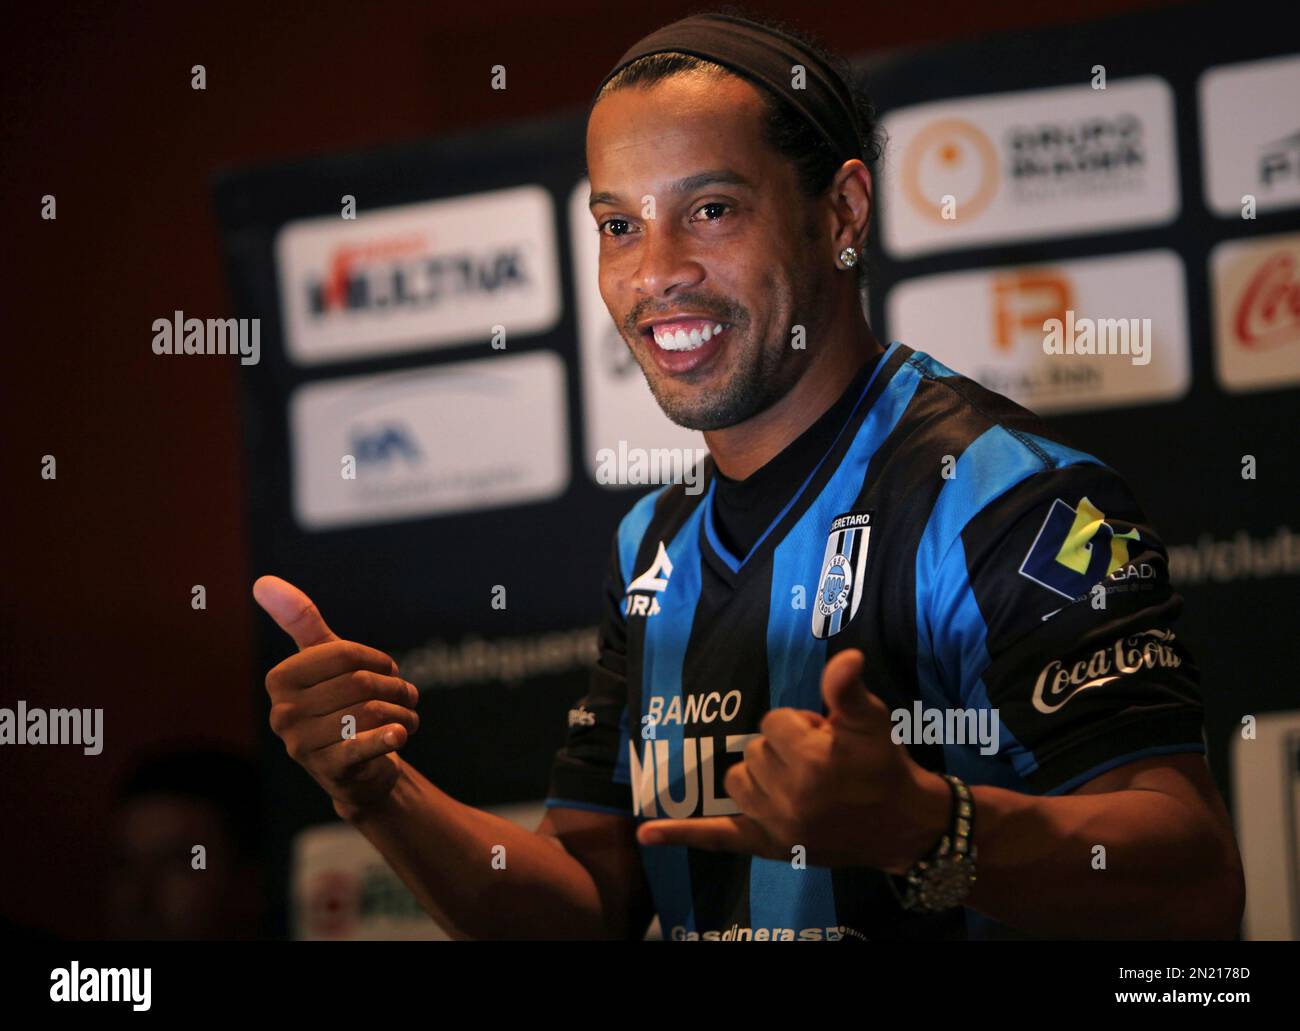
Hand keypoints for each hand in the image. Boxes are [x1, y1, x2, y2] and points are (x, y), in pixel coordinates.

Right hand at [253, 575, 419, 819]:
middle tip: (407, 696)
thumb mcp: (321, 660)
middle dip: (395, 687)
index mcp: (280, 680)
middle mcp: (283, 713)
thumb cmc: (339, 703)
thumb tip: (263, 581)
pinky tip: (399, 733)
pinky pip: (361, 746)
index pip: (344, 654)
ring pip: (371, 711)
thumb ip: (300, 620)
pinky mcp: (328, 770)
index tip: (388, 670)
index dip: (377, 659)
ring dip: (403, 712)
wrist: (356, 768)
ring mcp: (303, 745)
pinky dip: (386, 738)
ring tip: (407, 718)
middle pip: (360, 683)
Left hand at [635, 649, 950, 871]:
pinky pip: (716, 838)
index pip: (774, 721)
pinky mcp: (767, 846)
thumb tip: (845, 656)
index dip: (802, 725)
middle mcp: (788, 795)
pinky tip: (646, 833)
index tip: (828, 737)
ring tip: (799, 781)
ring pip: (738, 781)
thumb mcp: (872, 720)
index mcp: (810, 759)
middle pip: (755, 750)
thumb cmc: (884, 765)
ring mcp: (775, 824)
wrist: (903, 825)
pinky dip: (679, 835)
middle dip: (785, 750)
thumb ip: (847, 688)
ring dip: (760, 776)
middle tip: (821, 762)